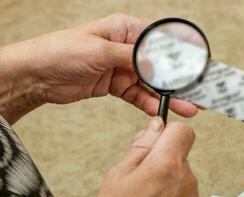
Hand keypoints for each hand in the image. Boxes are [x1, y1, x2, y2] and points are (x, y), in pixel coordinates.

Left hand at [0, 13, 198, 123]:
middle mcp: (126, 48)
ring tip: (185, 106)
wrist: (38, 75)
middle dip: (177, 79)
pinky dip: (147, 102)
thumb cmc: (62, 51)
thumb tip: (158, 63)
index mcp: (124, 29)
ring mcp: (121, 68)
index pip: (158, 40)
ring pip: (150, 83)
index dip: (179, 54)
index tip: (195, 68)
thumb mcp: (100, 49)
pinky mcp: (115, 85)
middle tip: (196, 92)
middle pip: (158, 64)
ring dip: (166, 95)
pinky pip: (136, 95)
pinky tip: (158, 110)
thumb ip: (131, 57)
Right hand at [97, 117, 197, 196]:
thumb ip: (141, 147)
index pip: (183, 131)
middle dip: (162, 154)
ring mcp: (192, 195)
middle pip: (180, 151)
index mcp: (167, 166)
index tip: (157, 137)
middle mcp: (186, 180)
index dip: (168, 131)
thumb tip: (156, 127)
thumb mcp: (119, 175)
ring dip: (166, 174)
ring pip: (181, 170)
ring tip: (146, 191)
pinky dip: (171, 189)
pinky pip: (183, 187)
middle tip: (142, 170)